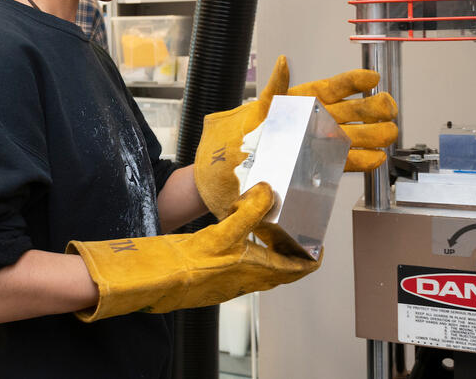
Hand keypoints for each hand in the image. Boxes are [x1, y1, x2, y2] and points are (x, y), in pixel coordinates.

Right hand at [66, 183, 319, 321]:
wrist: (157, 280)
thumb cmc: (191, 263)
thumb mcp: (223, 231)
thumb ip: (249, 210)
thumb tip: (268, 191)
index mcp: (258, 270)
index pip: (299, 269)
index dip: (313, 257)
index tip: (318, 245)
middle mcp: (248, 281)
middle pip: (282, 271)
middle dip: (291, 253)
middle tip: (293, 233)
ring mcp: (231, 285)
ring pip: (261, 270)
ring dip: (269, 254)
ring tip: (266, 232)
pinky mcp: (214, 284)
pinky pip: (241, 270)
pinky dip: (247, 256)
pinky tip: (232, 242)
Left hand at [192, 56, 398, 218]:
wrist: (226, 174)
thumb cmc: (240, 138)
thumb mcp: (256, 109)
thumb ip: (274, 88)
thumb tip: (282, 62)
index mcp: (301, 102)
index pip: (333, 87)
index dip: (354, 83)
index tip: (373, 79)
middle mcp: (313, 120)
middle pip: (350, 112)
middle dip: (373, 109)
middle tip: (389, 110)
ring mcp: (317, 141)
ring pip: (351, 135)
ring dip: (373, 135)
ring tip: (390, 134)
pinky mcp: (317, 163)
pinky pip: (342, 160)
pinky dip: (360, 160)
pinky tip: (376, 159)